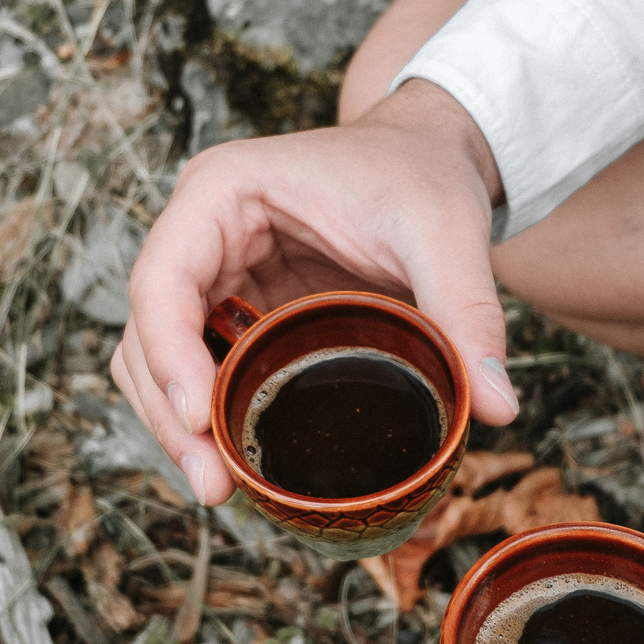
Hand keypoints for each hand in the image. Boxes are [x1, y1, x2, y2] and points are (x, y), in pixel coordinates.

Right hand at [112, 80, 520, 503]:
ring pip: (158, 358)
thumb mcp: (447, 233)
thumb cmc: (421, 174)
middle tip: (213, 486)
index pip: (162, 279)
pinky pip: (199, 367)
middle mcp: (200, 230)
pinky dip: (207, 415)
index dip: (168, 354)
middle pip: (147, 331)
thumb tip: (496, 407)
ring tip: (220, 488)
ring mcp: (212, 272)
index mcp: (224, 191)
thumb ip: (468, 312)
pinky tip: (237, 460)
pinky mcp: (236, 307)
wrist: (427, 156)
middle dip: (170, 412)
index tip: (200, 423)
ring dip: (178, 425)